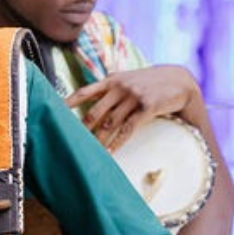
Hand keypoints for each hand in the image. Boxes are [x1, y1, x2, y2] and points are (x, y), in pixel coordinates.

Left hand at [66, 65, 197, 150]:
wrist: (180, 80)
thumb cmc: (150, 83)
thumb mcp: (128, 80)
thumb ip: (110, 90)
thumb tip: (90, 105)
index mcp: (112, 80)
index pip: (84, 92)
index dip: (68, 102)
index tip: (53, 111)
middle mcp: (120, 87)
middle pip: (94, 112)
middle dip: (82, 130)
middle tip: (70, 143)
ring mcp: (133, 96)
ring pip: (110, 123)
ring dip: (99, 141)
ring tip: (89, 154)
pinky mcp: (147, 106)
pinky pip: (129, 128)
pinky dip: (118, 142)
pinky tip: (110, 152)